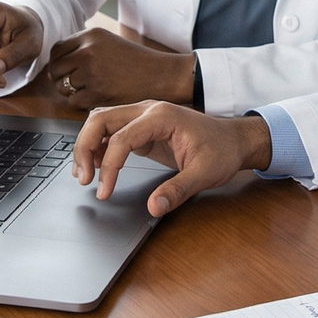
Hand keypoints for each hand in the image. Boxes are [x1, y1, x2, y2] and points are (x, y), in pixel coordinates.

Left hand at [44, 28, 196, 109]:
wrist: (161, 76)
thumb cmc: (135, 62)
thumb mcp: (108, 42)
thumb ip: (83, 47)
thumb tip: (56, 61)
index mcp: (91, 35)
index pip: (56, 50)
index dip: (59, 63)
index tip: (67, 71)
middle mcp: (88, 51)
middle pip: (55, 70)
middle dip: (62, 80)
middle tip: (77, 85)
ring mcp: (92, 72)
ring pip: (62, 88)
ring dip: (72, 93)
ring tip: (91, 91)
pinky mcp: (97, 93)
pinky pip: (74, 102)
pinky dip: (82, 104)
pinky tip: (98, 99)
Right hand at [72, 102, 271, 217]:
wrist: (235, 140)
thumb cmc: (222, 151)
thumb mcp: (205, 174)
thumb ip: (178, 190)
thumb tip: (154, 207)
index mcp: (162, 116)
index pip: (121, 137)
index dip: (108, 166)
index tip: (104, 191)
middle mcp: (148, 110)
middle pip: (100, 119)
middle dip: (84, 148)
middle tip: (82, 180)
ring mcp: (143, 116)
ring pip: (101, 121)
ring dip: (87, 145)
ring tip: (84, 175)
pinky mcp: (142, 127)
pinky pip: (111, 131)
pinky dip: (98, 146)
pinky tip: (95, 167)